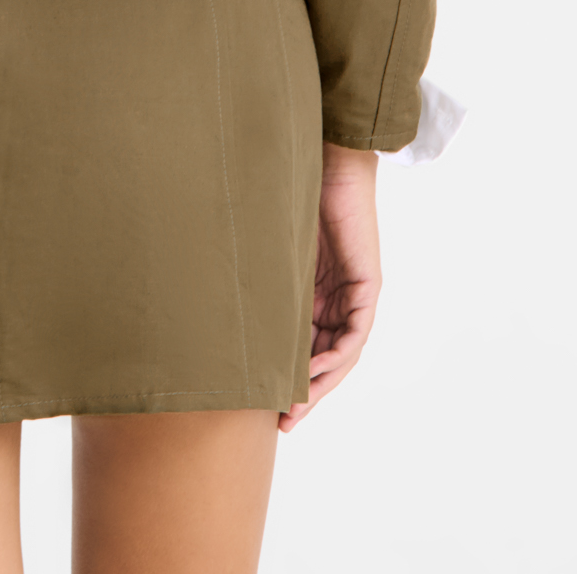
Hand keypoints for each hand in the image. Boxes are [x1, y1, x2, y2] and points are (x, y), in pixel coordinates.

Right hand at [280, 143, 380, 432]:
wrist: (325, 155)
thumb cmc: (288, 188)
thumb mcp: (266, 243)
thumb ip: (256, 272)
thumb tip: (209, 297)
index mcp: (312, 286)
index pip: (303, 341)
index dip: (288, 374)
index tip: (263, 402)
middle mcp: (336, 293)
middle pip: (324, 354)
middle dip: (304, 391)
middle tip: (280, 422)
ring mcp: (354, 289)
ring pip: (341, 351)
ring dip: (320, 382)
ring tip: (295, 409)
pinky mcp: (366, 283)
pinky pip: (355, 332)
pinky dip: (337, 355)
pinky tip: (316, 372)